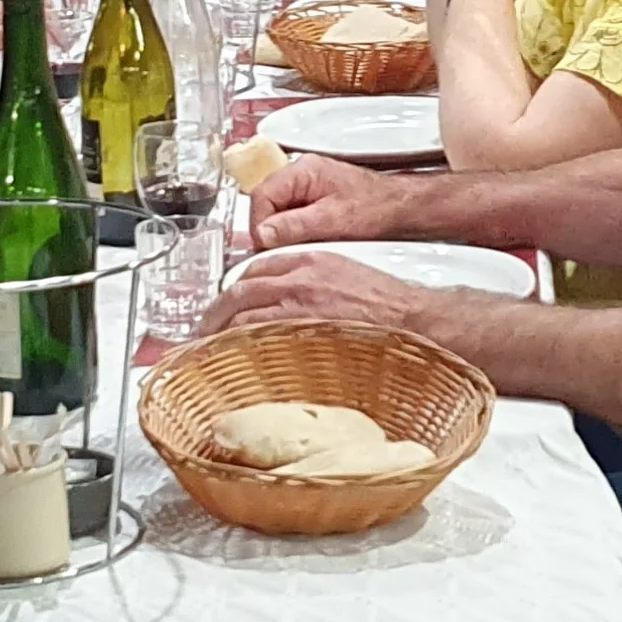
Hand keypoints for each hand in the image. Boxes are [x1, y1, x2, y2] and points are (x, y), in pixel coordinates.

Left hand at [201, 249, 459, 337]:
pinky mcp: (301, 332)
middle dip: (215, 312)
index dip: (233, 289)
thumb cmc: (389, 306)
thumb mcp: (344, 276)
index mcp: (308, 260)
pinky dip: (237, 348)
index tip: (225, 305)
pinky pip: (254, 339)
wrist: (417, 321)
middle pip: (238, 291)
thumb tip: (287, 307)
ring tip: (209, 351)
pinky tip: (230, 361)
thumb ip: (311, 285)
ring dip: (219, 333)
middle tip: (204, 331)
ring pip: (240, 315)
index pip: (254, 268)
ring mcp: (297, 306)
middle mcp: (296, 279)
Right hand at [247, 152, 422, 252]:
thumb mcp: (332, 220)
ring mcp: (307, 188)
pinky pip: (291, 218)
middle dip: (268, 230)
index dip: (258, 224)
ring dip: (280, 233)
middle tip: (274, 252)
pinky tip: (305, 244)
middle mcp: (301, 175)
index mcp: (302, 171)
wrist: (403, 208)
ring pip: (277, 212)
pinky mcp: (314, 202)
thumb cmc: (377, 208)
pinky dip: (293, 233)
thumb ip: (294, 226)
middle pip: (265, 203)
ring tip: (294, 249)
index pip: (261, 195)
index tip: (264, 246)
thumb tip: (263, 234)